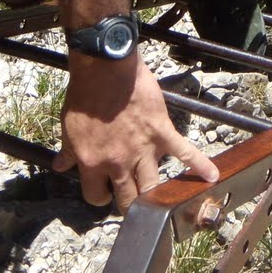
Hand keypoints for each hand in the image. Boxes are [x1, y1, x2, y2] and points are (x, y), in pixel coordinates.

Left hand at [55, 54, 218, 210]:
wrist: (105, 69)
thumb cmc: (85, 95)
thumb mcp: (69, 127)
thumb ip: (69, 151)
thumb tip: (60, 165)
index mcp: (92, 163)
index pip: (96, 196)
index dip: (100, 196)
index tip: (103, 191)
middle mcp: (119, 162)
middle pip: (128, 199)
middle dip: (129, 204)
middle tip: (131, 199)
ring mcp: (143, 149)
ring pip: (153, 186)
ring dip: (156, 196)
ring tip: (161, 201)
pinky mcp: (162, 132)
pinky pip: (183, 152)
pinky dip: (199, 165)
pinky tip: (211, 176)